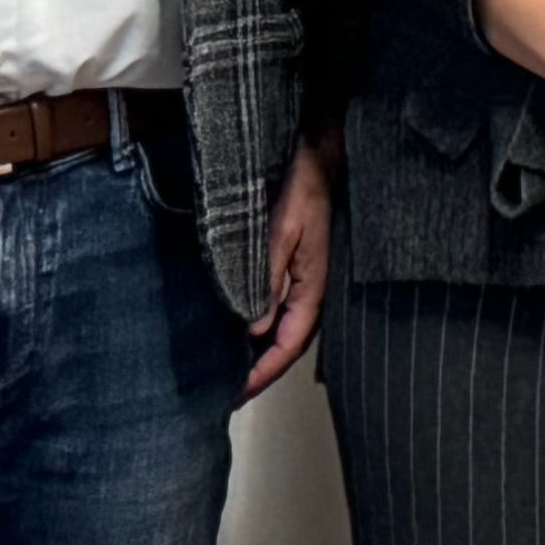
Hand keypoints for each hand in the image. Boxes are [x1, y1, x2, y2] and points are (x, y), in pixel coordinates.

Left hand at [239, 140, 332, 395]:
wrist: (319, 151)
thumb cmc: (303, 186)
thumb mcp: (281, 230)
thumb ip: (267, 278)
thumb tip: (253, 329)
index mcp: (313, 287)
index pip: (288, 345)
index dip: (262, 373)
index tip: (234, 394)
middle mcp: (310, 289)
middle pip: (286, 344)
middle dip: (259, 370)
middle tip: (225, 393)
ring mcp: (303, 278)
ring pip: (281, 329)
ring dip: (259, 351)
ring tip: (228, 369)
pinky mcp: (294, 266)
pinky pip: (277, 309)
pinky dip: (259, 328)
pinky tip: (240, 330)